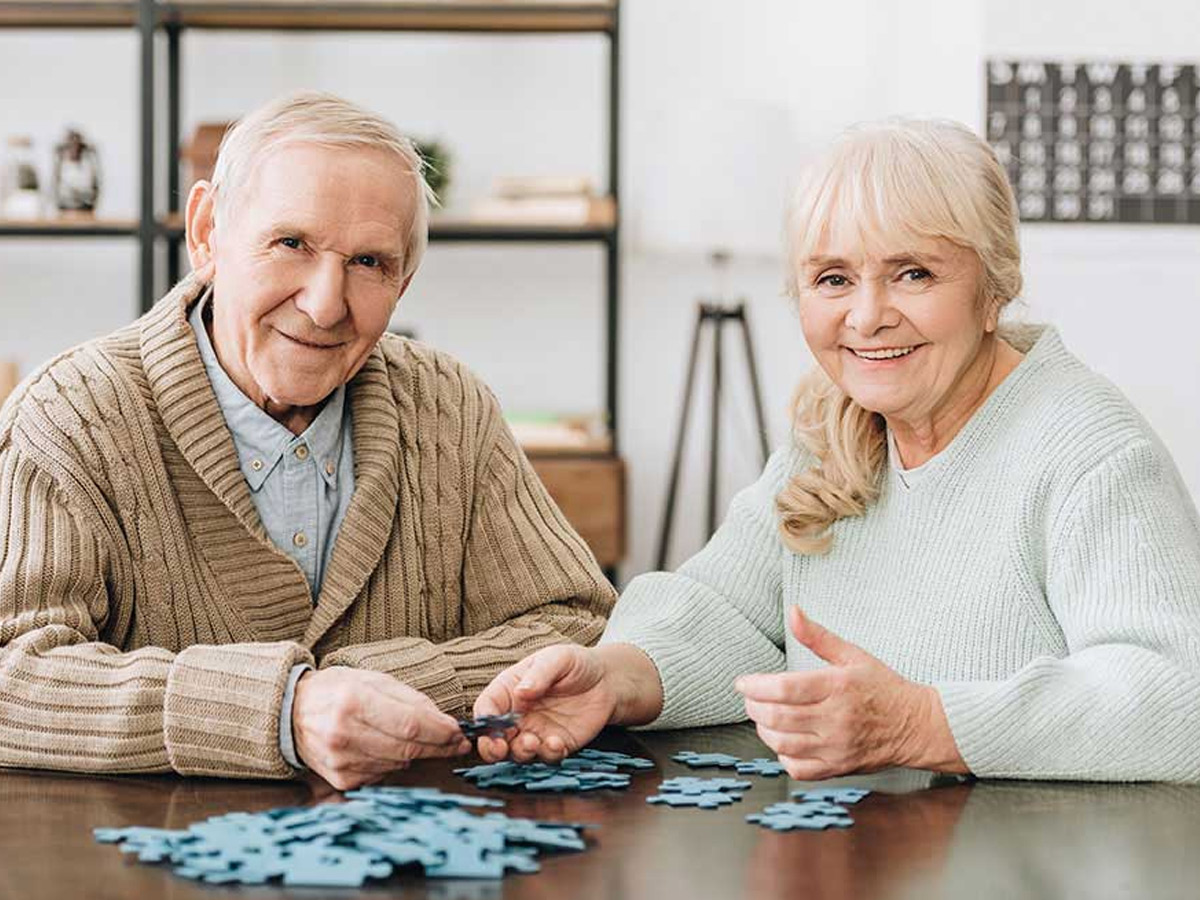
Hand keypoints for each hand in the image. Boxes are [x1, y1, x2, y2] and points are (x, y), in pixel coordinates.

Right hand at [292, 666, 470, 789]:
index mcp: (354, 700)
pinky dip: (395, 763)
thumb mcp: (372, 680)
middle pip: (408, 748)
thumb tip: (444, 722)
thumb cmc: (338, 691)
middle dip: (439, 747)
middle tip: (457, 743)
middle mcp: (344, 733)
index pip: (411, 723)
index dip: (441, 732)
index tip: (460, 734)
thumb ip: (410, 699)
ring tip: (423, 742)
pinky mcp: (340, 779)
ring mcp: (341, 760)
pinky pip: (382, 774)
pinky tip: (390, 750)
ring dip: (418, 755)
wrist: (292, 713)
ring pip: (399, 764)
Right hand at [472, 643, 661, 763]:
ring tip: (531, 742)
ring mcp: (536, 733)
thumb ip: (539, 674)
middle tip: (500, 748)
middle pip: (494, 738)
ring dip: (520, 753)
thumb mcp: (557, 658)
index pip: (487, 709)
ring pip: (517, 752)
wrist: (607, 682)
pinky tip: (555, 743)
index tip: (490, 728)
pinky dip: (547, 755)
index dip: (484, 721)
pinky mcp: (556, 745)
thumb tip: (521, 692)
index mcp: (509, 691)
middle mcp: (518, 716)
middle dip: (492, 748)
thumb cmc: (576, 664)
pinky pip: (546, 757)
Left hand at [734, 607, 966, 779]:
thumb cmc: (883, 688)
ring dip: (764, 729)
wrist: (915, 726)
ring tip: (764, 717)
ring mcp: (837, 747)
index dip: (756, 686)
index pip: (785, 688)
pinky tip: (784, 741)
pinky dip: (783, 755)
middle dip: (754, 707)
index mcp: (838, 687)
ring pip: (783, 743)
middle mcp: (836, 719)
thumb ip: (817, 636)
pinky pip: (798, 769)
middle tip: (751, 699)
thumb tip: (793, 612)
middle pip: (778, 717)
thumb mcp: (852, 655)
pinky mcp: (838, 768)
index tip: (743, 683)